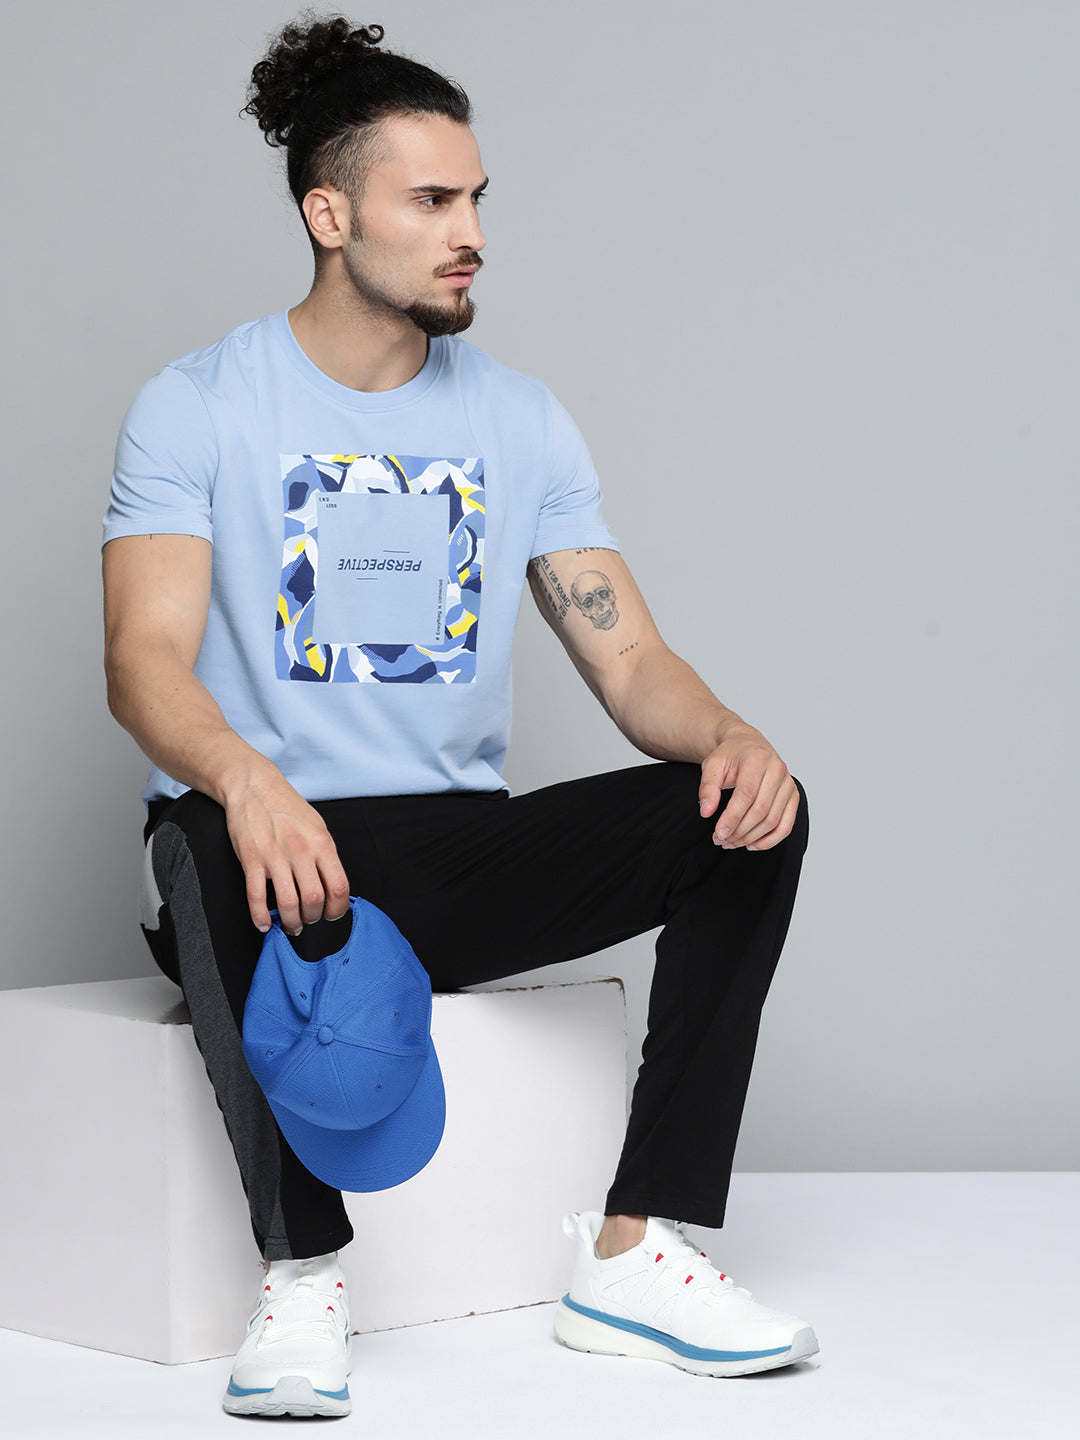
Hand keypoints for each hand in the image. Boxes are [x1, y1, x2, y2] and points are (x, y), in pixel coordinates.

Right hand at [223, 773, 350, 933]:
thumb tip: (332, 885)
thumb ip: (325, 855)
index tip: (331, 915)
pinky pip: (257, 897)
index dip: (337, 909)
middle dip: (313, 918)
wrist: (253, 785)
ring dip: (290, 922)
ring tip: (290, 925)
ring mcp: (275, 855)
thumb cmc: (286, 807)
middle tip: (308, 920)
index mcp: (322, 843)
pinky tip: (264, 924)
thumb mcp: (317, 827)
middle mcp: (301, 850)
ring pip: (288, 903)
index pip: (340, 887)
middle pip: (315, 899)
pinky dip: (260, 917)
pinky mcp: (251, 859)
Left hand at [697, 724, 799, 851]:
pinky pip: (786, 825)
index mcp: (757, 758)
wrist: (748, 745)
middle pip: (761, 810)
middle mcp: (777, 769)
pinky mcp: (793, 796)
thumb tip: (706, 812)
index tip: (718, 833)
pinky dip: (770, 840)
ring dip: (751, 838)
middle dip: (740, 831)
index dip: (732, 817)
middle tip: (721, 840)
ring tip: (731, 843)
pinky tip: (752, 845)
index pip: (747, 795)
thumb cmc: (730, 756)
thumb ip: (707, 787)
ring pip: (773, 820)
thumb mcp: (712, 765)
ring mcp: (788, 783)